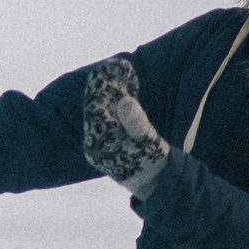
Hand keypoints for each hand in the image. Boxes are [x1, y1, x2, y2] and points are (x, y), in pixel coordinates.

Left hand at [81, 58, 166, 196]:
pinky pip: (109, 116)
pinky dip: (116, 102)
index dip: (100, 86)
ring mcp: (100, 141)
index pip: (93, 107)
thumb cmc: (151, 164)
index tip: (107, 67)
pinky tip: (126, 89)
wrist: (155, 183)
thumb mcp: (147, 142)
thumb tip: (124, 101)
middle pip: (95, 107)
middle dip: (105, 86)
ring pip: (102, 111)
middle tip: (116, 65)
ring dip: (110, 92)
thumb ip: (136, 122)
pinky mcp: (109, 140)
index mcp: (96, 142)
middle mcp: (93, 141)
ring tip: (121, 71)